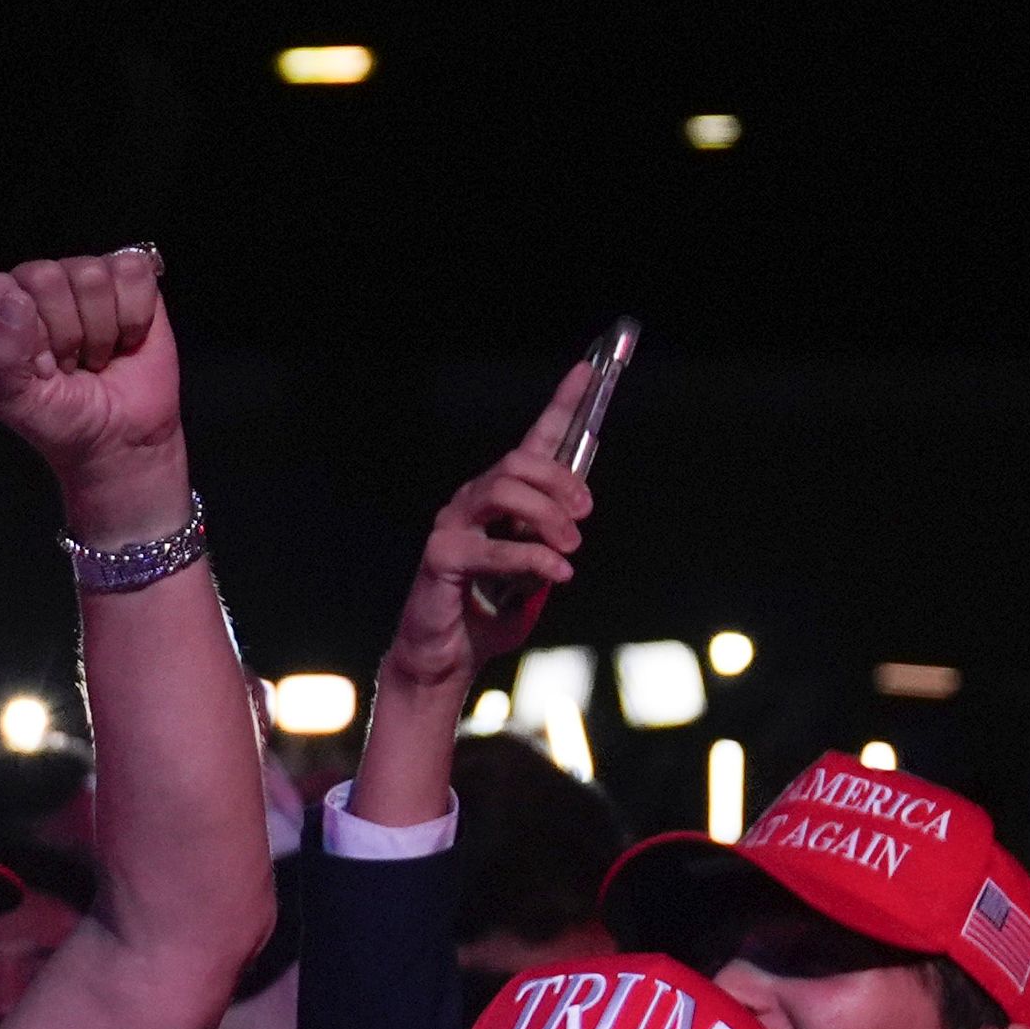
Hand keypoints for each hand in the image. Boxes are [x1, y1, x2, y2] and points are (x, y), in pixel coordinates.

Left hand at [0, 250, 184, 526]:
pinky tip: (125, 339)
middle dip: (65, 334)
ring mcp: (81, 280)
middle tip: (70, 365)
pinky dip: (135, 317)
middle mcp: (34, 289)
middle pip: (47, 276)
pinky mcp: (128, 279)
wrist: (123, 439)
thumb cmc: (65, 421)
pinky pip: (133, 272)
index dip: (22, 332)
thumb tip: (15, 302)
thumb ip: (0, 357)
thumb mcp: (17, 403)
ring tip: (95, 356)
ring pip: (92, 275)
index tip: (38, 368)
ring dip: (101, 331)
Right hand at [385, 359, 596, 690]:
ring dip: (549, 517)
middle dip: (562, 482)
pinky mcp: (441, 557)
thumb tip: (576, 518)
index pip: (532, 443)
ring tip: (570, 549)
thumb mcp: (535, 570)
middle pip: (521, 462)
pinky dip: (534, 559)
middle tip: (584, 517)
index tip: (587, 370)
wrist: (448, 658)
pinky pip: (496, 546)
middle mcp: (471, 503)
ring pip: (505, 490)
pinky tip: (558, 575)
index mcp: (497, 500)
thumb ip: (551, 539)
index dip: (560, 403)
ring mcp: (452, 526)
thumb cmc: (488, 614)